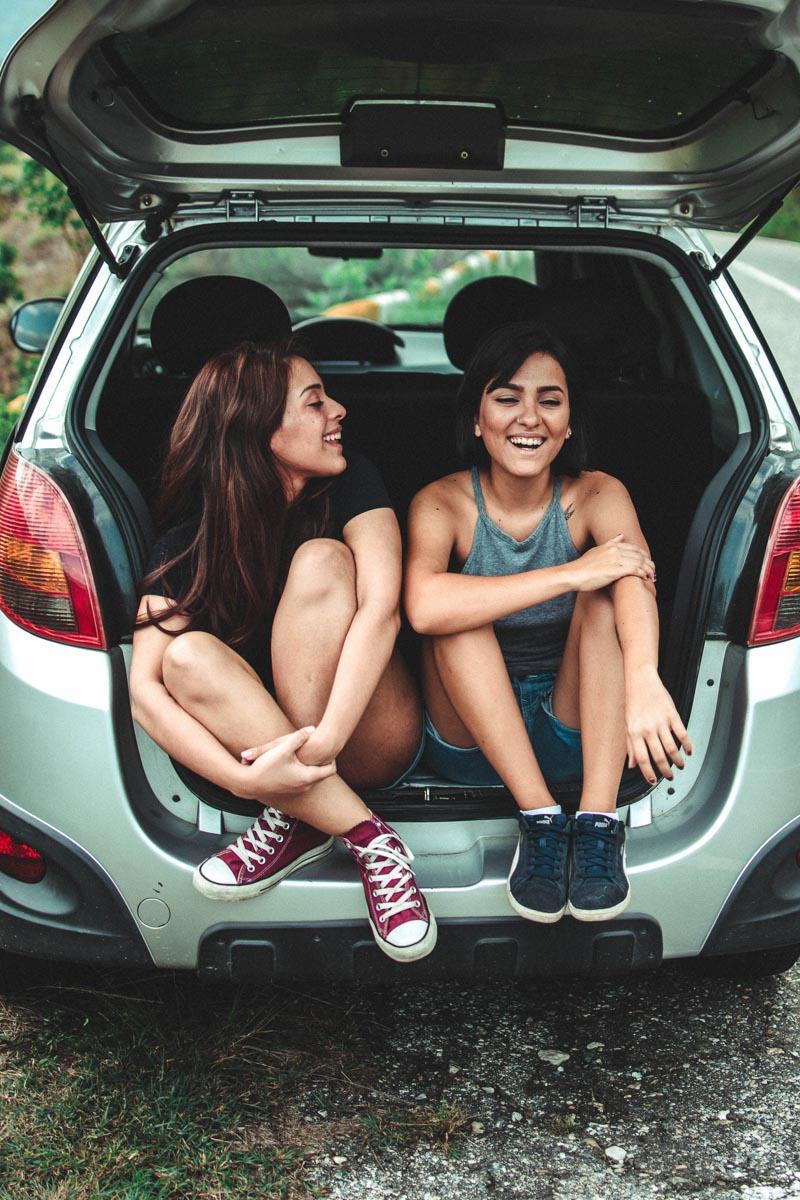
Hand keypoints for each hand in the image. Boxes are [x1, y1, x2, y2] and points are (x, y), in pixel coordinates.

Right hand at [237, 727, 335, 799]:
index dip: (332, 758)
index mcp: (308, 777)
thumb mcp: (283, 749)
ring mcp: (297, 790)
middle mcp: (305, 786)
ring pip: (312, 777)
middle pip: (323, 773)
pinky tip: (295, 762)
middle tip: (321, 749)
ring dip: (312, 767)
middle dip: (322, 762)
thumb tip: (313, 728)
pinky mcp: (289, 791)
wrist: (249, 784)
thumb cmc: (266, 766)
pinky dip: (303, 772)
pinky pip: (302, 781)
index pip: (331, 769)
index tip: (329, 749)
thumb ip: (298, 737)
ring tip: (309, 754)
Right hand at [570, 535, 654, 591]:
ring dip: (648, 570)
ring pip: (640, 562)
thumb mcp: (596, 550)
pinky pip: (635, 570)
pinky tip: (645, 578)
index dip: (643, 556)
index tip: (646, 563)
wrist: (573, 575)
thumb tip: (621, 535)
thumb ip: (610, 543)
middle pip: (639, 555)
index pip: (634, 548)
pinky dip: (643, 574)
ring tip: (651, 576)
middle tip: (652, 571)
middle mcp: (615, 550)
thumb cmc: (582, 567)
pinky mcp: (615, 570)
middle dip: (648, 563)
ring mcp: (616, 560)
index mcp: (611, 546)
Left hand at [625, 666, 692, 784]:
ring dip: (678, 760)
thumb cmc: (633, 702)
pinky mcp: (672, 714)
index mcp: (634, 732)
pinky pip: (682, 733)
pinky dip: (687, 744)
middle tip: (670, 776)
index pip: (642, 759)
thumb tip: (632, 765)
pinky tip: (689, 750)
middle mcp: (647, 728)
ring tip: (681, 766)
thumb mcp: (627, 725)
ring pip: (672, 747)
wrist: (641, 680)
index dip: (648, 773)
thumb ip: (630, 746)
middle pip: (658, 755)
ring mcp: (660, 721)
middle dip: (666, 770)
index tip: (653, 781)